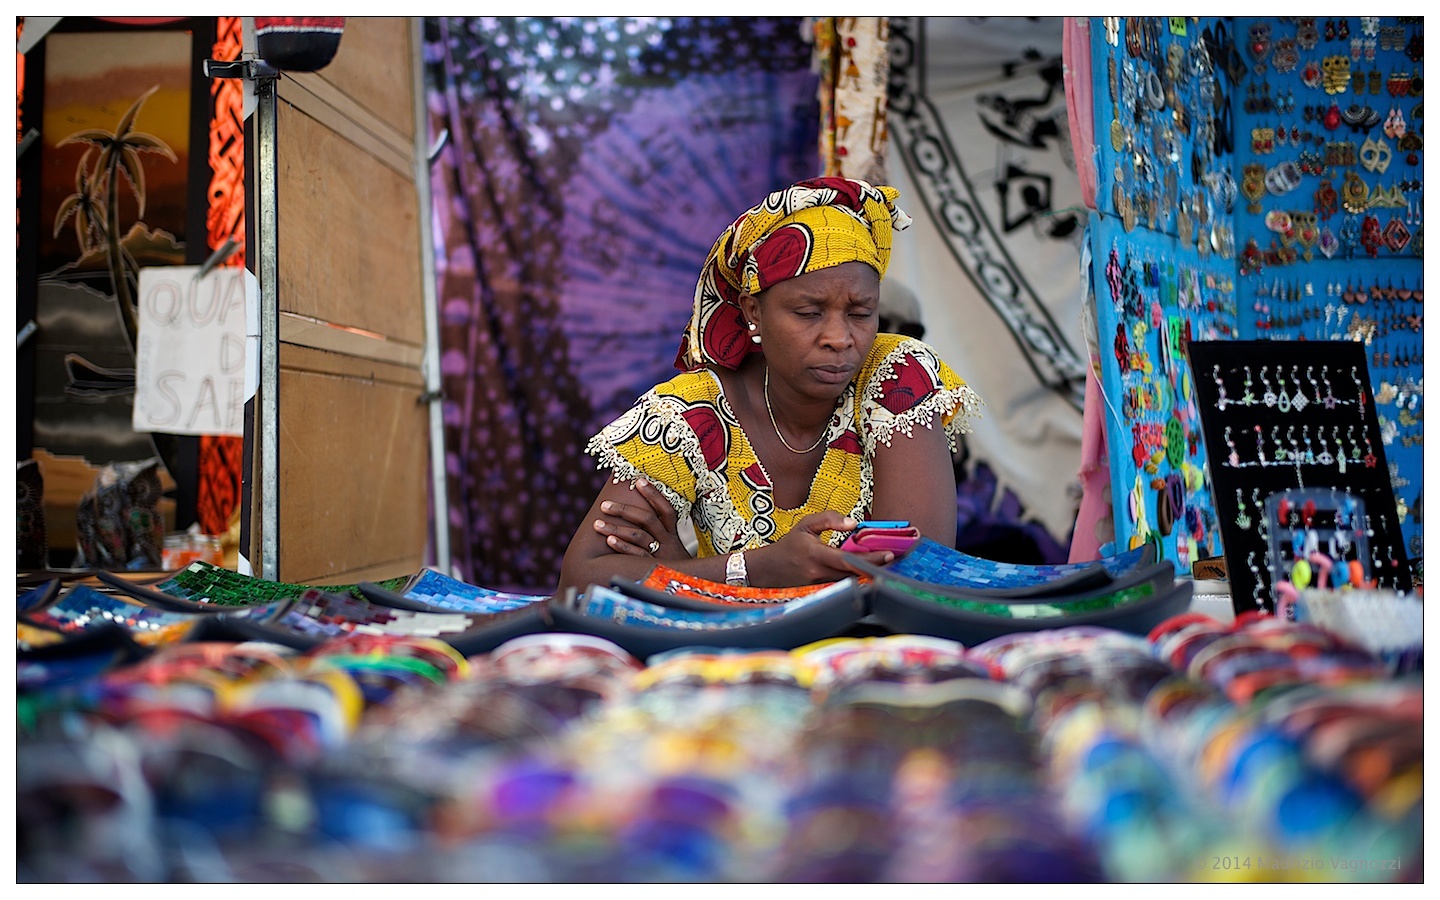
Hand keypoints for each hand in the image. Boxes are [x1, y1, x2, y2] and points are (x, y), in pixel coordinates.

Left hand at [592, 477, 686, 559]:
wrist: (693, 588)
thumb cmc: (677, 566)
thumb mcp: (674, 548)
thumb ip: (659, 533)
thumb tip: (636, 515)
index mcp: (673, 534)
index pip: (666, 508)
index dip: (653, 494)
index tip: (639, 480)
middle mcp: (668, 542)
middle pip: (647, 519)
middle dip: (624, 511)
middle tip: (604, 505)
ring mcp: (660, 555)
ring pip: (638, 536)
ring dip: (616, 528)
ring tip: (598, 524)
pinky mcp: (653, 568)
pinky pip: (636, 555)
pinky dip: (622, 546)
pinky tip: (608, 540)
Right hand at [749, 511, 894, 585]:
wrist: (767, 570)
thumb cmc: (788, 546)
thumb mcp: (805, 525)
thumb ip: (829, 519)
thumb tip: (853, 523)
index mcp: (815, 554)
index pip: (848, 559)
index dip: (870, 559)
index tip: (888, 554)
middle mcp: (818, 572)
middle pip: (854, 573)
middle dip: (876, 568)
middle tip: (895, 560)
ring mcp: (819, 585)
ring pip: (850, 581)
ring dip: (868, 575)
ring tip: (886, 566)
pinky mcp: (820, 592)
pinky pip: (842, 586)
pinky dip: (857, 580)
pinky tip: (868, 574)